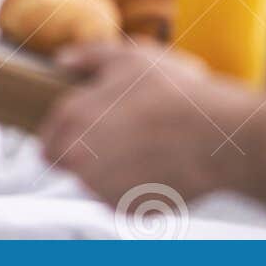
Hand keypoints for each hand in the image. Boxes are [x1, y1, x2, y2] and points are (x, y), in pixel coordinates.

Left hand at [38, 41, 264, 205]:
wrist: (217, 135)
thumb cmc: (177, 94)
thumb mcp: (130, 57)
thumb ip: (88, 56)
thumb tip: (63, 59)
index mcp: (73, 117)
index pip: (48, 139)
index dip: (65, 135)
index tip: (87, 131)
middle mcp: (79, 157)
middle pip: (70, 164)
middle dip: (88, 154)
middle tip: (125, 139)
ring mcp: (101, 187)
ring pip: (97, 184)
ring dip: (113, 172)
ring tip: (149, 150)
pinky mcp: (127, 209)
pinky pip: (123, 201)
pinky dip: (136, 190)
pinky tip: (160, 168)